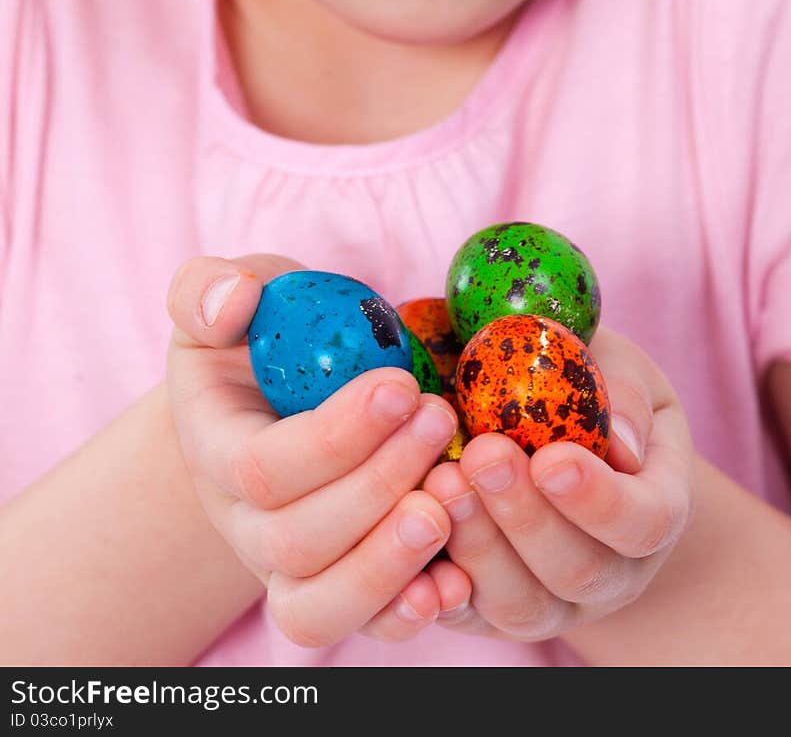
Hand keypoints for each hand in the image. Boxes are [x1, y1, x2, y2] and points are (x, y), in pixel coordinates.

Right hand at [165, 253, 471, 645]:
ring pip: (322, 606)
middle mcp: (246, 525)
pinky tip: (458, 578)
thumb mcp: (228, 294)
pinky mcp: (346, 584)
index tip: (400, 385)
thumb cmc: (262, 335)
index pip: (262, 470)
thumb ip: (208, 289)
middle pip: (297, 543)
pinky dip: (411, 612)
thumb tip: (234, 302)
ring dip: (390, 563)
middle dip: (377, 486)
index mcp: (216, 452)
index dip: (334, 437)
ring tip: (447, 507)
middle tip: (440, 421)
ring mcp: (294, 567)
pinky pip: (368, 625)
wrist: (282, 391)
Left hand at [419, 325, 693, 640]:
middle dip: (524, 517)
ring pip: (520, 603)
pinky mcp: (490, 611)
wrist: (562, 438)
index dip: (600, 500)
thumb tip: (619, 441)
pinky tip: (410, 532)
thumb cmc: (594, 391)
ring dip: (479, 547)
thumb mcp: (622, 371)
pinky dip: (434, 587)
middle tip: (483, 456)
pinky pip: (464, 614)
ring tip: (442, 481)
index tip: (551, 459)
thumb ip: (624, 394)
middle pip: (577, 571)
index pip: (643, 523)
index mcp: (653, 509)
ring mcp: (552, 601)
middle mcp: (611, 572)